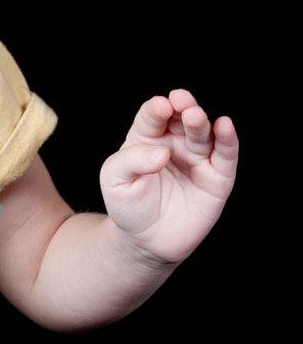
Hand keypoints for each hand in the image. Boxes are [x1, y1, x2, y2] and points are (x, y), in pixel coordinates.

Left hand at [99, 89, 238, 265]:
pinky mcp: (217, 178)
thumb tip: (162, 153)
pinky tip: (224, 126)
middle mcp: (175, 143)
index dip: (157, 109)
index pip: (154, 115)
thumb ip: (131, 160)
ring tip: (194, 115)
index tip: (160, 107)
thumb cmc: (128, 206)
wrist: (145, 242)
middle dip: (183, 107)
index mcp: (148, 138)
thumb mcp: (114, 179)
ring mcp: (197, 159)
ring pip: (204, 134)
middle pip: (182, 118)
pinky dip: (228, 140)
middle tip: (181, 101)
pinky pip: (225, 156)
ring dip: (200, 122)